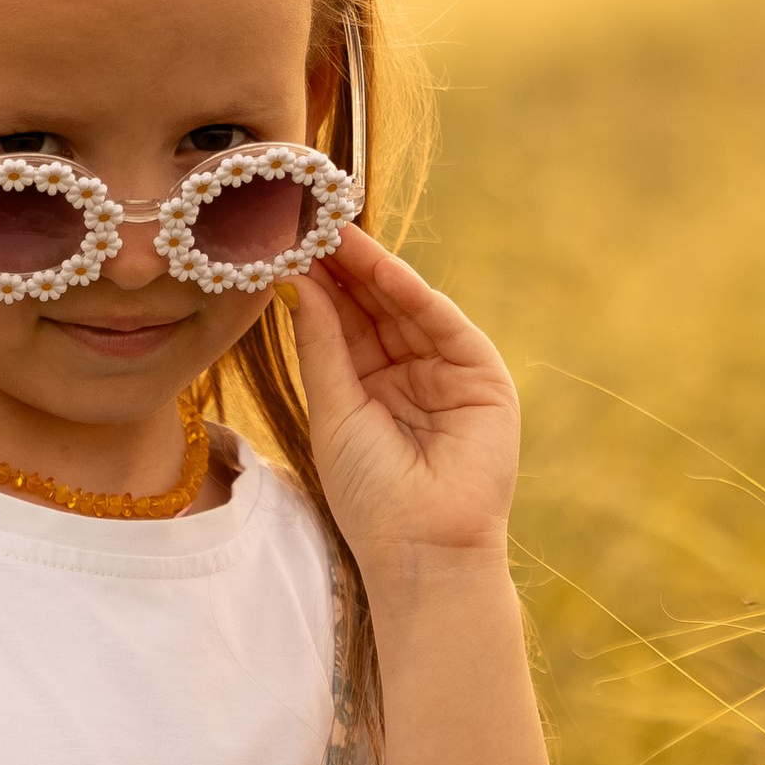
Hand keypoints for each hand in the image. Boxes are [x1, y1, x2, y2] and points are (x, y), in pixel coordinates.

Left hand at [285, 227, 521, 587]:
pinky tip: (377, 265)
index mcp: (369, 385)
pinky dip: (410, 292)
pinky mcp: (481, 375)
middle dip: (340, 262)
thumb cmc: (369, 495)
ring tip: (331, 227)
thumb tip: (295, 281)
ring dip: (369, 266)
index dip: (317, 279)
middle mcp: (408, 371)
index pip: (342, 319)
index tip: (282, 238)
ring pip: (403, 305)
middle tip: (304, 215)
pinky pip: (441, 323)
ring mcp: (445, 370)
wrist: (422, 548)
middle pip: (371, 304)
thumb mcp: (334, 409)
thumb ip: (321, 343)